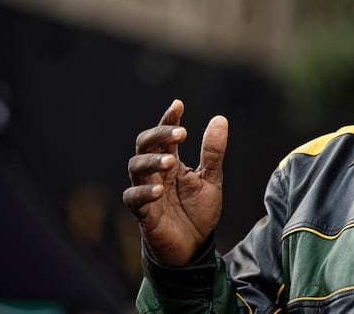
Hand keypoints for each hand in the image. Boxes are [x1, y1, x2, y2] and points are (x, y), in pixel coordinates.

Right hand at [122, 100, 227, 266]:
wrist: (194, 248)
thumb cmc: (199, 212)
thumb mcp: (211, 179)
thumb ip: (213, 152)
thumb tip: (220, 119)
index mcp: (171, 161)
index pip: (164, 134)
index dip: (169, 118)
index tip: (179, 105)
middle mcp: (156, 173)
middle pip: (145, 144)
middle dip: (159, 133)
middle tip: (181, 132)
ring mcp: (147, 191)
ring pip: (135, 167)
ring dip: (152, 160)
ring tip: (171, 160)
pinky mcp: (143, 213)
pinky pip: (133, 199)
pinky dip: (144, 192)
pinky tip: (160, 190)